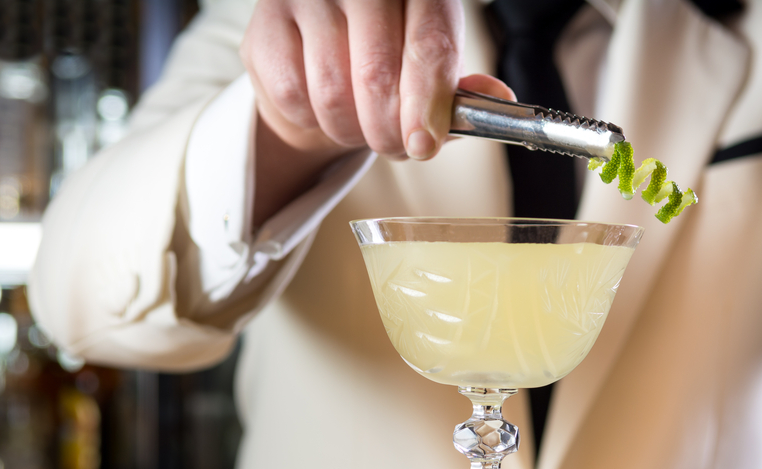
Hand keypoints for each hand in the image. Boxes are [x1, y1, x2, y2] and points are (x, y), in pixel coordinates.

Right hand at [241, 0, 512, 163]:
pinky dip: (317, 123)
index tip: (425, 145)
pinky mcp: (264, 27)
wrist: (314, 47)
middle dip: (391, 131)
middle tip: (400, 148)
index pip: (428, 43)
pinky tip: (328, 111)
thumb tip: (496, 99)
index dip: (428, 102)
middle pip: (377, 76)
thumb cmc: (386, 53)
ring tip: (364, 128)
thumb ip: (460, 86)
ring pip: (334, 95)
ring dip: (354, 132)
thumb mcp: (432, 62)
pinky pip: (296, 99)